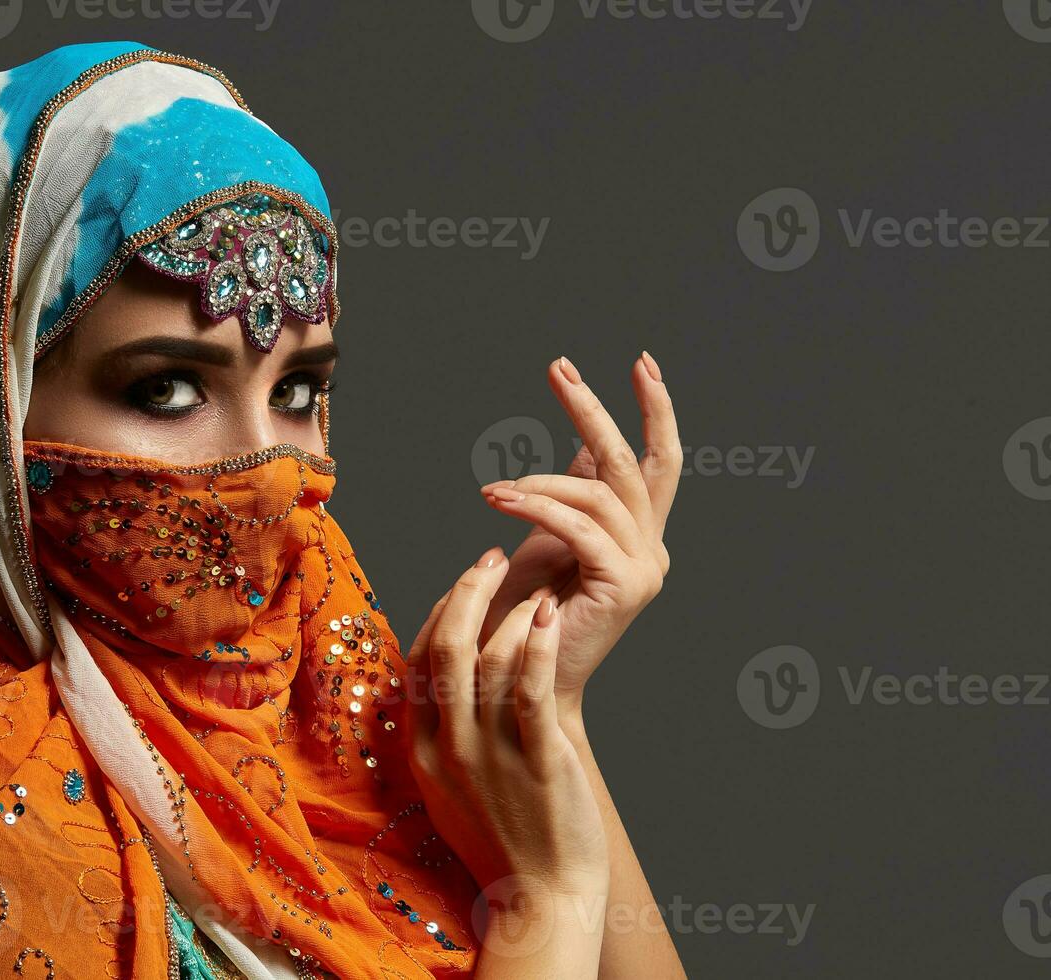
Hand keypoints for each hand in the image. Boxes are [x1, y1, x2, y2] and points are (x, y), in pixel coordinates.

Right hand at [403, 547, 608, 904]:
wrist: (539, 899)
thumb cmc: (500, 841)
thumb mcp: (448, 788)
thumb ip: (438, 734)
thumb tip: (435, 679)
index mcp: (423, 749)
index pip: (419, 658)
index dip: (442, 608)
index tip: (467, 581)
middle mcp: (450, 746)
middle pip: (447, 646)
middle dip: (469, 590)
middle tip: (493, 558)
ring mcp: (492, 754)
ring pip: (490, 659)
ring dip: (514, 611)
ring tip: (539, 591)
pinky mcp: (537, 761)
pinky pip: (531, 689)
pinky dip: (538, 644)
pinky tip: (551, 616)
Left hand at [479, 353, 680, 707]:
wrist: (520, 685)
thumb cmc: (523, 614)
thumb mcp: (549, 538)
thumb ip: (574, 494)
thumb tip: (585, 443)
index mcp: (638, 534)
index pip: (658, 461)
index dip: (655, 410)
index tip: (643, 362)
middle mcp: (651, 547)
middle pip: (635, 461)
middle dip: (596, 410)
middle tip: (558, 368)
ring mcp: (644, 566)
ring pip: (600, 491)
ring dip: (540, 480)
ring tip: (494, 489)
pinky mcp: (625, 584)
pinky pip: (579, 527)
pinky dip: (536, 507)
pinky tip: (499, 500)